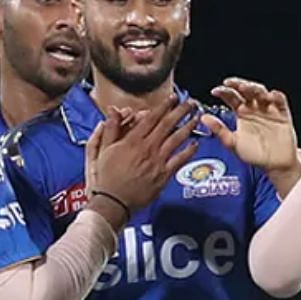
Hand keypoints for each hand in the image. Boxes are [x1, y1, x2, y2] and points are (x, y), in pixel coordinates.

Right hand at [85, 99, 197, 219]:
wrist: (113, 201)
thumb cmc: (107, 177)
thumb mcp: (103, 150)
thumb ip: (111, 129)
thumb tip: (114, 111)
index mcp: (133, 140)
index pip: (152, 118)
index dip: (164, 106)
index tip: (173, 97)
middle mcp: (148, 148)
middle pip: (167, 124)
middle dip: (181, 111)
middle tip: (191, 102)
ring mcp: (157, 161)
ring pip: (176, 139)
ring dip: (188, 127)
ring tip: (196, 117)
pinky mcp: (164, 175)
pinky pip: (180, 160)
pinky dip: (189, 151)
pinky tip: (196, 144)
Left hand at [205, 78, 300, 176]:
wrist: (274, 166)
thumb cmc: (254, 155)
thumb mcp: (233, 143)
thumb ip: (219, 130)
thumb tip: (204, 118)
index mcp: (241, 113)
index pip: (231, 97)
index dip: (224, 92)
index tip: (216, 91)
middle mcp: (254, 108)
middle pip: (246, 90)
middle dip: (238, 84)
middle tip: (230, 83)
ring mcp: (268, 110)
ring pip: (261, 92)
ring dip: (254, 88)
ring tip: (246, 88)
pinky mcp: (282, 114)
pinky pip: (280, 101)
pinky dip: (276, 96)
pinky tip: (270, 96)